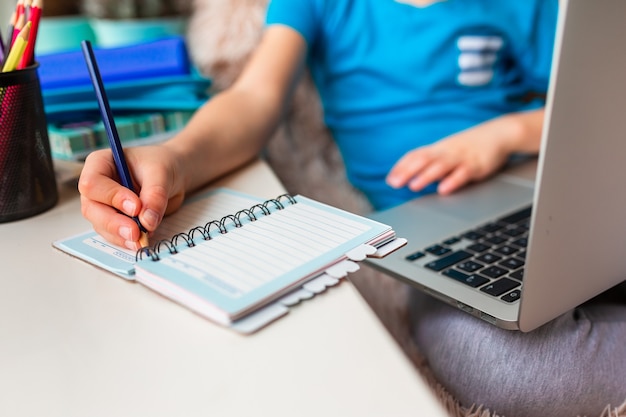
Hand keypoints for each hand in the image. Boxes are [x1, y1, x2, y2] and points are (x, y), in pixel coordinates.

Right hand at [78, 145, 185, 250]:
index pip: (93, 183)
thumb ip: (154, 194)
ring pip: (101, 225)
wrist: (171, 174)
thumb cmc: (161, 163)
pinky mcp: (115, 219)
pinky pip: (113, 234)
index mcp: (100, 163)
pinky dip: (125, 240)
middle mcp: (97, 185)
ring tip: (140, 240)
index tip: (136, 207)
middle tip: (135, 232)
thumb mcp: (161, 173)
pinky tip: (139, 242)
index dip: (112, 197)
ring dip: (119, 235)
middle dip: (113, 223)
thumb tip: (147, 221)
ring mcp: (103, 204)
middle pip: (92, 208)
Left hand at [386, 111, 542, 194]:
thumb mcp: (447, 151)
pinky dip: (452, 181)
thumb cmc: (469, 146)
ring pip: (440, 166)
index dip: (402, 167)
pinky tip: (443, 189)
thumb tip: (410, 175)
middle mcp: (446, 152)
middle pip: (423, 160)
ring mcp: (460, 158)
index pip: (415, 156)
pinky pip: (463, 173)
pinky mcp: (476, 165)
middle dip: (407, 172)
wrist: (498, 134)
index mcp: (438, 149)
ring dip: (426, 176)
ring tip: (413, 186)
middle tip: (394, 183)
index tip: (390, 179)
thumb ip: (430, 161)